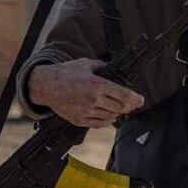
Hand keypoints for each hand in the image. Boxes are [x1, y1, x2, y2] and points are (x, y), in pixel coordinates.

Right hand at [28, 58, 143, 127]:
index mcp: (97, 85)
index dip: (135, 99)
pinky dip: (107, 120)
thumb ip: (102, 66)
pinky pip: (99, 124)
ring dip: (118, 113)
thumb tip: (113, 66)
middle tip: (133, 103)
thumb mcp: (86, 64)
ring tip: (120, 108)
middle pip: (120, 108)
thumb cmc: (66, 73)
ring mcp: (86, 112)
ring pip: (111, 117)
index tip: (140, 100)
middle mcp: (93, 100)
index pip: (123, 95)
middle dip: (129, 106)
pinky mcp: (79, 120)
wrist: (46, 85)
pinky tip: (109, 115)